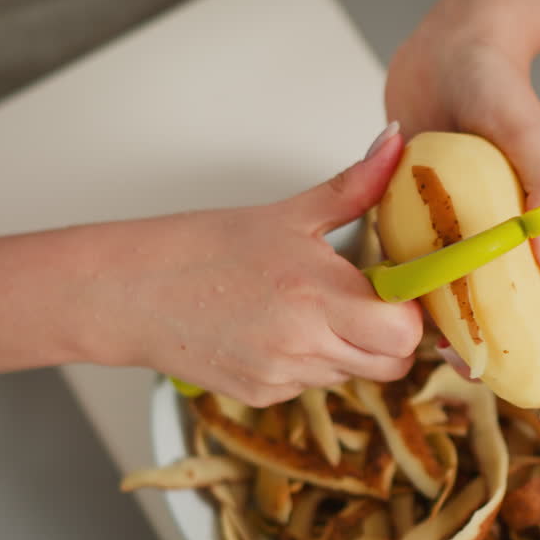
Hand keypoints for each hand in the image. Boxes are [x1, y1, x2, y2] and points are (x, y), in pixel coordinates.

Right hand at [88, 126, 421, 406]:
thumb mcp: (286, 213)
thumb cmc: (198, 249)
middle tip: (367, 301)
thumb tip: (397, 143)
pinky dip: (309, 361)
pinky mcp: (262, 396)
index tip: (399, 289)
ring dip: (349, 347)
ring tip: (309, 307)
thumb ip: (354, 185)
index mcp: (316, 293)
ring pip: (352, 374)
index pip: (405, 333)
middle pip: (392, 364)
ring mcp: (282, 377)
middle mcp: (303, 344)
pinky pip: (311, 385)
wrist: (128, 293)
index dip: (411, 314)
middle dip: (391, 336)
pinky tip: (276, 329)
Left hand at [385, 0, 539, 412]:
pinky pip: (421, 267)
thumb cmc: (496, 81)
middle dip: (507, 354)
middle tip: (482, 382)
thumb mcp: (529, 135)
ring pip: (465, 299)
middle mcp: (502, 235)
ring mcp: (463, 230)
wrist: (444, 47)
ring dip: (457, 333)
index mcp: (539, 224)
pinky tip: (396, 312)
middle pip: (515, 312)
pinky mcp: (424, 217)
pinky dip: (414, 294)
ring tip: (438, 360)